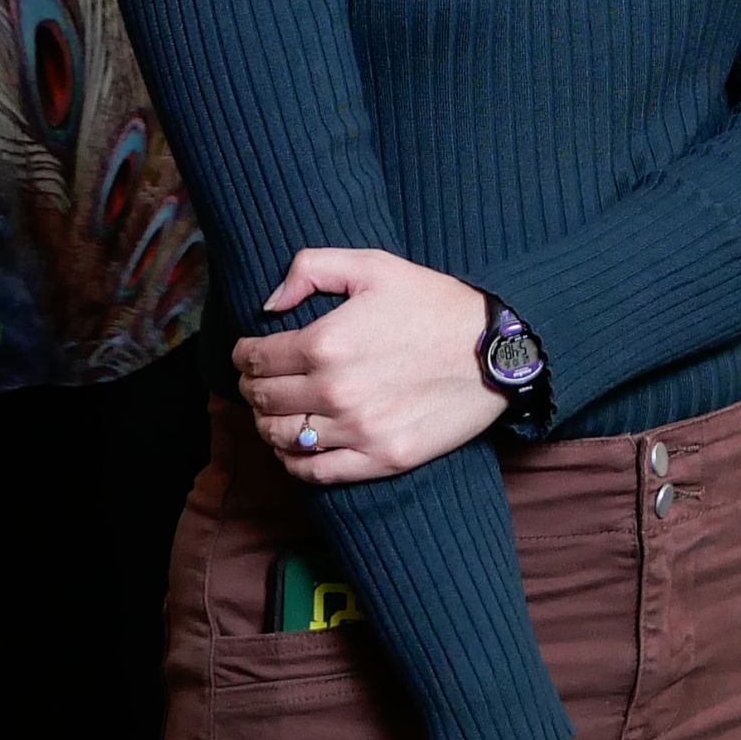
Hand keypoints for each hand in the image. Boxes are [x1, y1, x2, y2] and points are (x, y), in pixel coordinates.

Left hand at [235, 249, 502, 483]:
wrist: (496, 351)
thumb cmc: (434, 303)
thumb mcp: (373, 266)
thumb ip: (310, 269)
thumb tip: (268, 305)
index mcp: (326, 342)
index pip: (257, 359)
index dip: (244, 356)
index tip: (248, 353)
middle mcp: (336, 391)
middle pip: (264, 400)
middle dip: (253, 387)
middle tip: (259, 380)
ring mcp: (358, 431)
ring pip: (282, 438)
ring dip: (268, 425)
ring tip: (275, 412)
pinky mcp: (382, 459)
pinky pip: (316, 473)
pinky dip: (294, 463)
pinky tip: (296, 447)